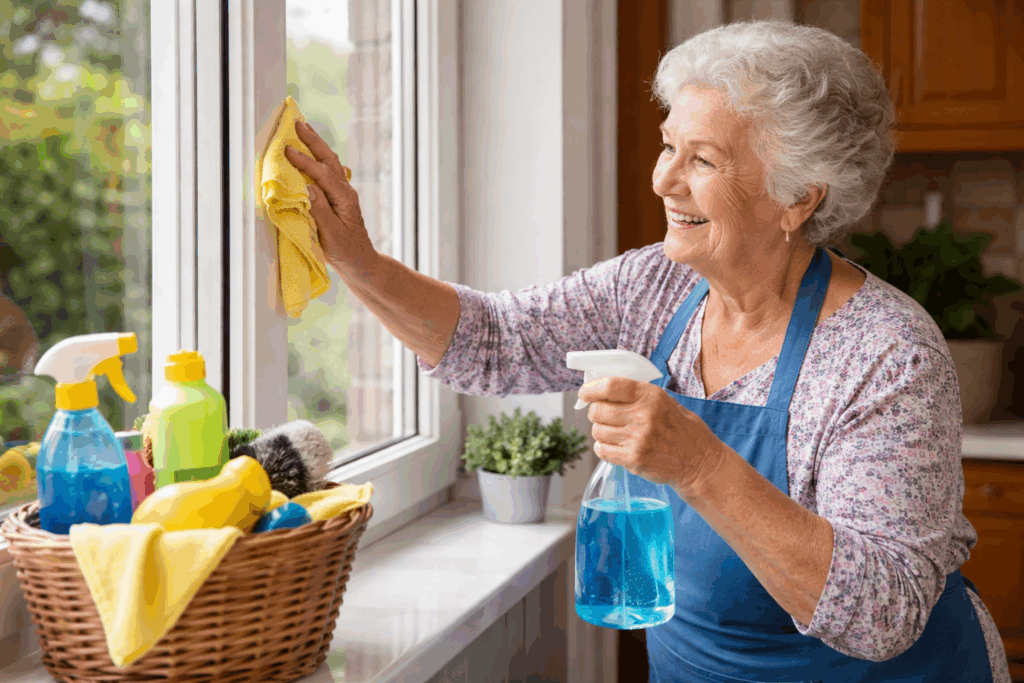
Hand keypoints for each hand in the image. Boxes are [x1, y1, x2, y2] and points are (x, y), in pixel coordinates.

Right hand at [285, 121, 378, 274]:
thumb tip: (307, 186)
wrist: (360, 261)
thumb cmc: (346, 251)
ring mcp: (343, 193)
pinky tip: (314, 152)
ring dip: (316, 145)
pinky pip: (328, 172)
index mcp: (344, 199)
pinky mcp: (339, 197)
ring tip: (303, 129)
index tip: (287, 150)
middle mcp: (346, 191)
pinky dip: (318, 158)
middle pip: (328, 160)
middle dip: (312, 141)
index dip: (304, 161)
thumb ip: (319, 210)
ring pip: (330, 163)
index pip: (322, 174)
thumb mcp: (331, 234)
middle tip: (297, 122)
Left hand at [577, 377, 723, 492]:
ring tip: (615, 433)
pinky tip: (614, 447)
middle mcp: (644, 416)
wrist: (698, 462)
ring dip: (600, 431)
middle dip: (595, 412)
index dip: (591, 389)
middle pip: (598, 410)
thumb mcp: (666, 402)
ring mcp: (638, 439)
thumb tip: (603, 391)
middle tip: (603, 416)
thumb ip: (638, 396)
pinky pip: (602, 450)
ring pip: (597, 431)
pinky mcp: (634, 459)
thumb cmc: (681, 430)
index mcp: (651, 396)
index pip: (611, 386)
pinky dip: (603, 448)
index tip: (584, 393)